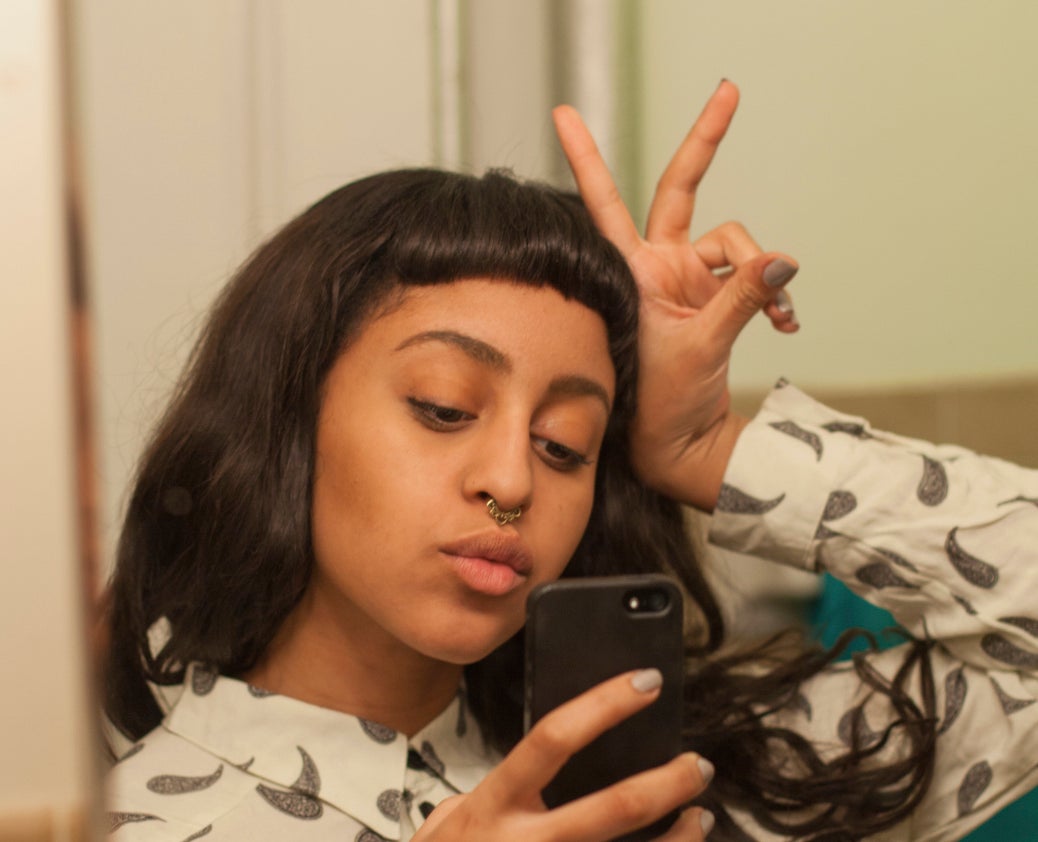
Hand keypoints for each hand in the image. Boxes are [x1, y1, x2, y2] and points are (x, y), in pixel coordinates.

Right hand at [413, 670, 714, 840]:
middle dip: (668, 781)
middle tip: (698, 763)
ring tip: (699, 815)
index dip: (604, 705)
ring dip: (680, 835)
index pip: (554, 738)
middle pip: (615, 806)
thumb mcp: (449, 821)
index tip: (646, 681)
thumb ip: (494, 790)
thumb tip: (546, 753)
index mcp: (494, 804)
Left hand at [553, 81, 797, 510]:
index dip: (586, 155)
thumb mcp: (702, 347)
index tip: (563, 112)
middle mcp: (655, 267)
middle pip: (682, 189)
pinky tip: (784, 325)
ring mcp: (686, 280)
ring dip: (760, 270)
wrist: (679, 444)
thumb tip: (785, 259)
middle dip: (707, 141)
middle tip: (730, 89)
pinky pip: (753, 273)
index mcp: (631, 272)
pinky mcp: (713, 297)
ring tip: (777, 316)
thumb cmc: (662, 403)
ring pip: (734, 241)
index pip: (605, 201)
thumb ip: (743, 297)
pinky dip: (772, 292)